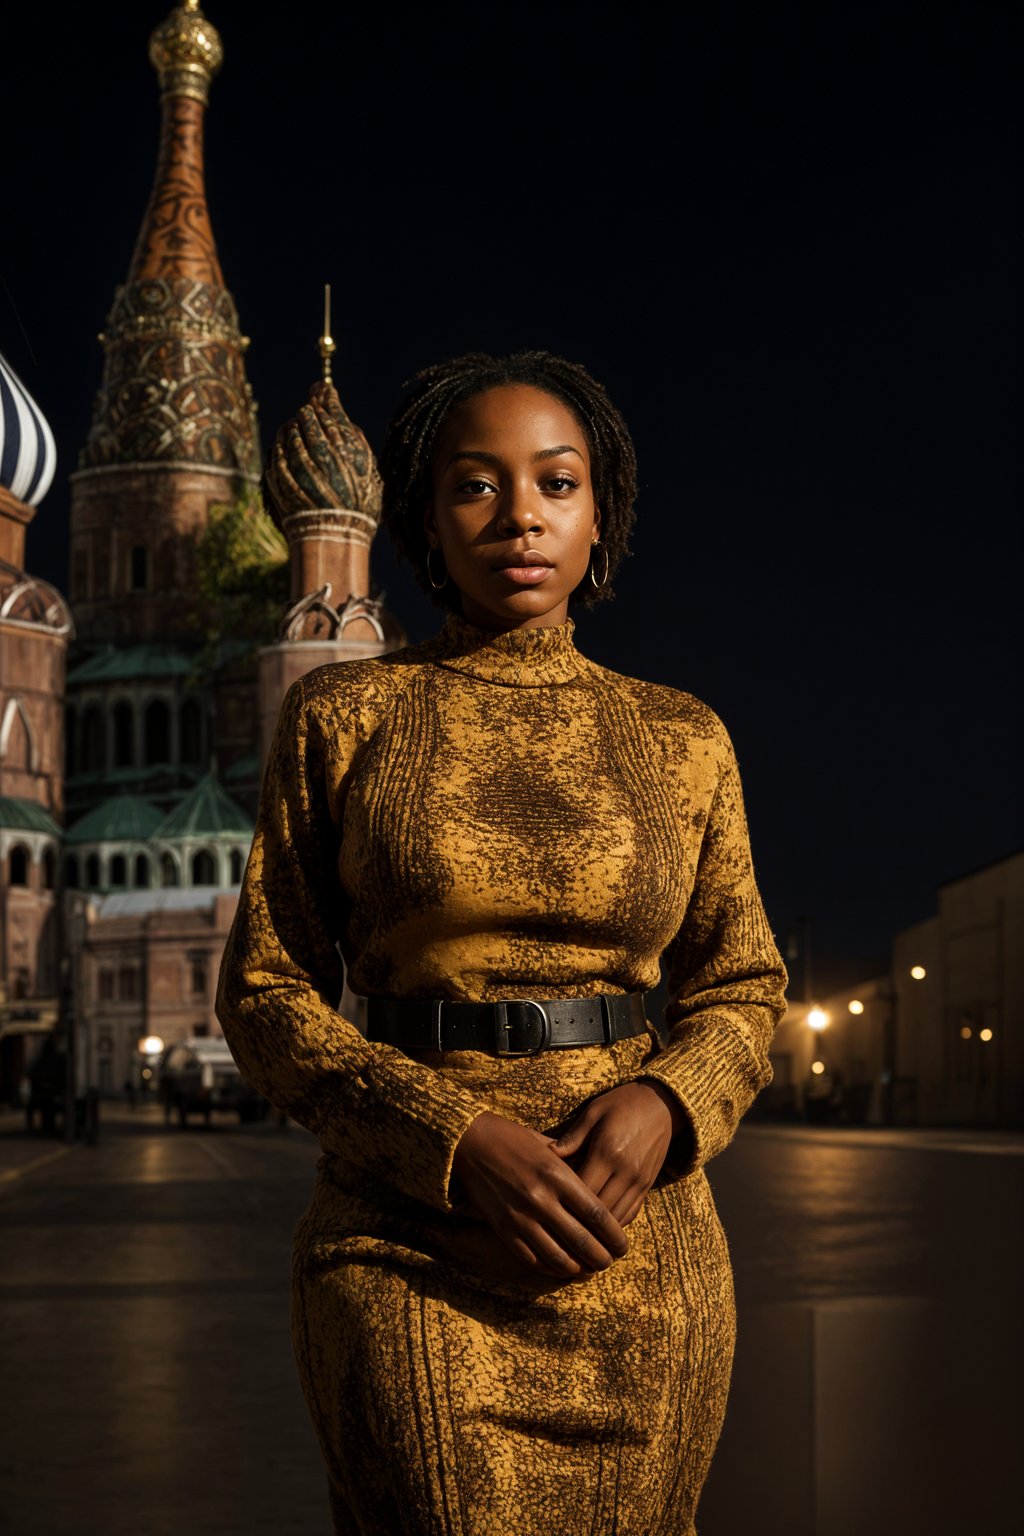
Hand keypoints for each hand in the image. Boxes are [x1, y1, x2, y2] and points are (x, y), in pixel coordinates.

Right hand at [452, 1111, 628, 1279]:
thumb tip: (599, 1187)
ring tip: (589, 1269)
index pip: (596, 1214)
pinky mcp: (503, 1229)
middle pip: (582, 1241)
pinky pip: (532, 1259)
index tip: (623, 1245)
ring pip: (558, 1257)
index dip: (615, 1235)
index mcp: (557, 1175)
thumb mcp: (549, 1146)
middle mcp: (540, 1198)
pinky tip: (562, 1267)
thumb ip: (573, 1167)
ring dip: (578, 1269)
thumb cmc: (514, 1139)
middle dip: (601, 1258)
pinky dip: (551, 1268)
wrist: (470, 1141)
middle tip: (610, 1261)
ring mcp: (520, 1216)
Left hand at [550, 1080, 691, 1227]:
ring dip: (597, 1228)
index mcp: (607, 1152)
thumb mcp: (593, 1112)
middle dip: (578, 1220)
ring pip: (616, 1217)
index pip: (582, 1189)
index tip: (548, 1204)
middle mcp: (625, 1171)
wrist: (661, 1104)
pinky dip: (614, 1223)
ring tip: (576, 1232)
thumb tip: (547, 1155)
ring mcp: (639, 1181)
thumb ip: (572, 1137)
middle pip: (599, 1209)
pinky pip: (630, 1213)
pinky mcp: (647, 1186)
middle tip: (557, 1224)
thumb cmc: (622, 1104)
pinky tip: (599, 1226)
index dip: (564, 1201)